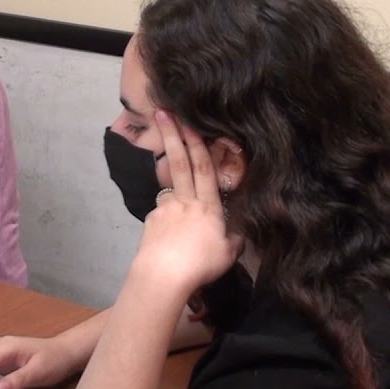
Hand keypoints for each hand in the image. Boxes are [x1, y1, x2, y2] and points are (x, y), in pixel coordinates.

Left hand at [134, 111, 242, 293]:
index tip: (189, 121)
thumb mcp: (228, 255)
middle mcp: (185, 201)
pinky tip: (169, 243)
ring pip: (170, 193)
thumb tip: (239, 234)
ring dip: (174, 197)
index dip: (198, 143)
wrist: (163, 276)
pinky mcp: (150, 221)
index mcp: (208, 206)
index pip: (204, 167)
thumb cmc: (200, 264)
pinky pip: (161, 216)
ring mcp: (165, 209)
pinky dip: (166, 223)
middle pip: (180, 162)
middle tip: (163, 112)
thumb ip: (235, 240)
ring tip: (179, 228)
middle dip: (172, 135)